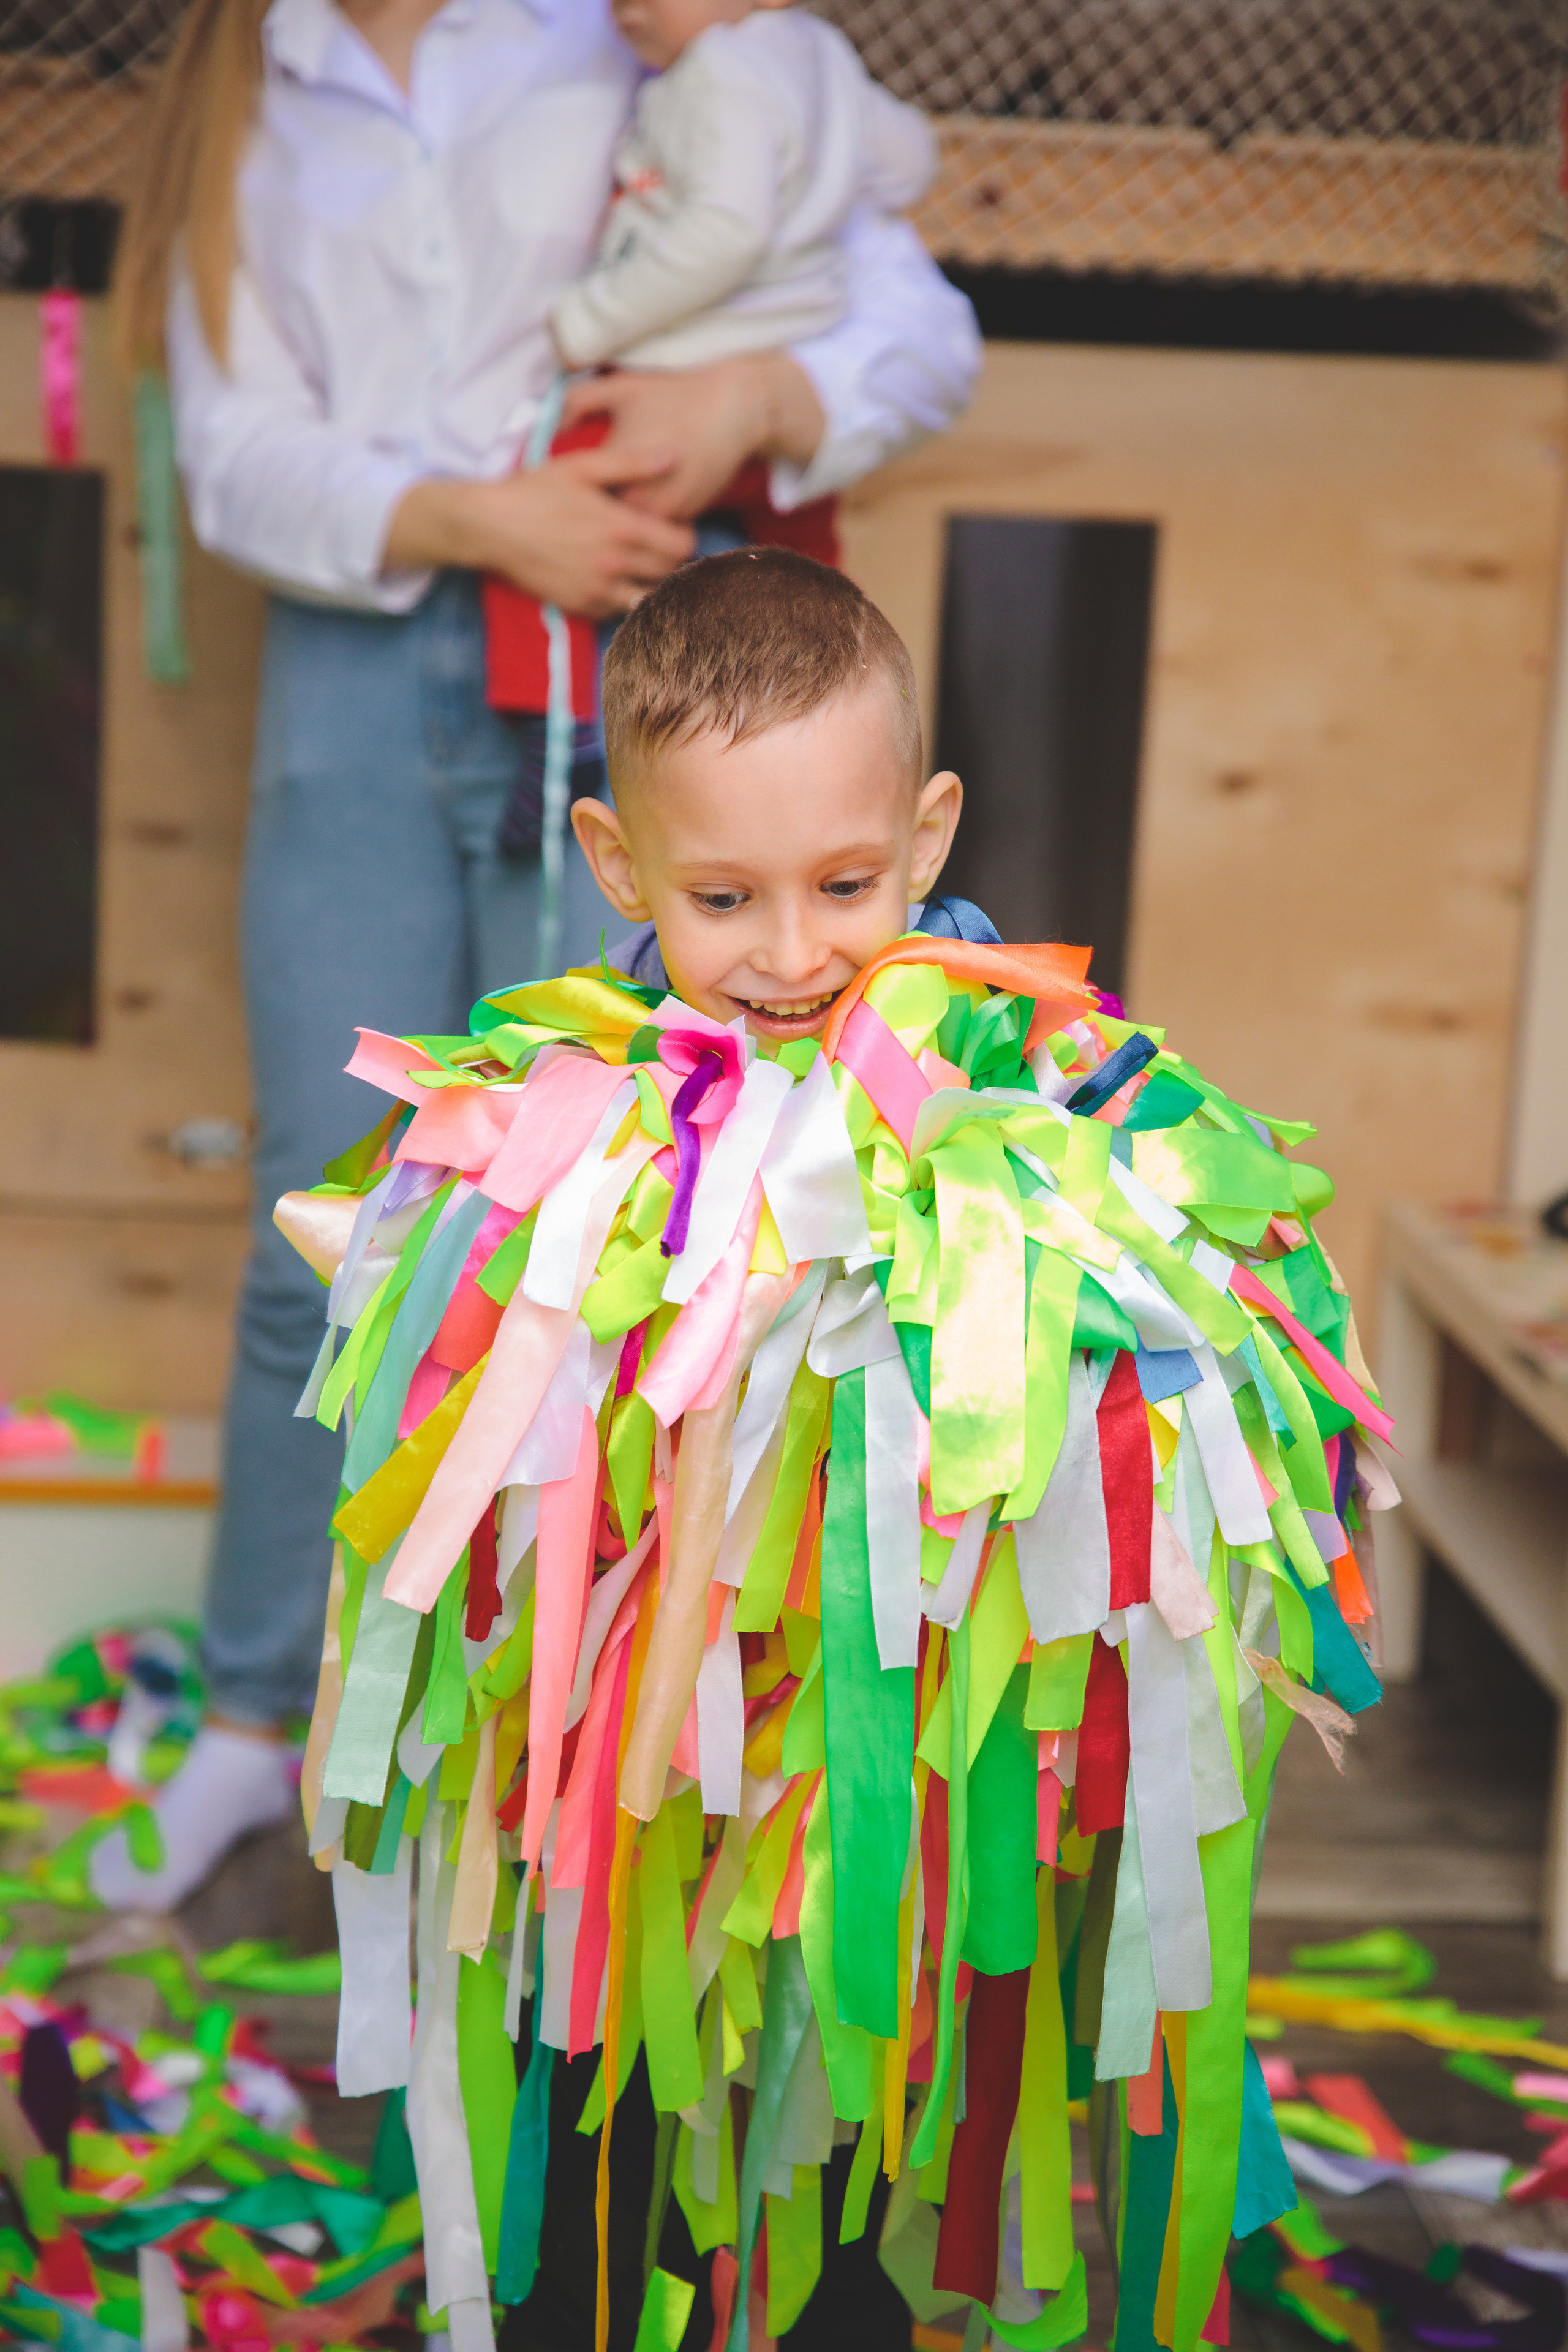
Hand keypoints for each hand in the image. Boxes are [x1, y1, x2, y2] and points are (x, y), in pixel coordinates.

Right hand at [383, 445, 695, 614]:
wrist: (489, 527)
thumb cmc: (534, 490)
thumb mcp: (582, 466)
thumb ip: (631, 463)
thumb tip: (674, 457)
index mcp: (622, 528)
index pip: (682, 546)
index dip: (685, 537)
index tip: (676, 529)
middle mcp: (614, 565)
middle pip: (670, 575)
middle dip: (673, 563)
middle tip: (664, 549)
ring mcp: (597, 590)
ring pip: (648, 600)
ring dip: (652, 586)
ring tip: (645, 570)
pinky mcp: (579, 606)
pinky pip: (618, 612)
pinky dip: (624, 600)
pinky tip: (618, 583)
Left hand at [562, 354, 826, 519]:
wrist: (732, 409)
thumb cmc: (674, 395)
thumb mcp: (620, 388)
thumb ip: (578, 402)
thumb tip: (553, 424)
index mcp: (615, 468)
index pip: (579, 503)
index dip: (567, 508)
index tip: (558, 509)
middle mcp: (639, 498)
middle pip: (604, 528)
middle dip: (592, 530)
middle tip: (574, 532)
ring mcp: (665, 512)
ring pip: (633, 537)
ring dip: (621, 537)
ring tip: (603, 537)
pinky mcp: (687, 518)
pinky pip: (658, 536)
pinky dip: (647, 534)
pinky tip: (638, 528)